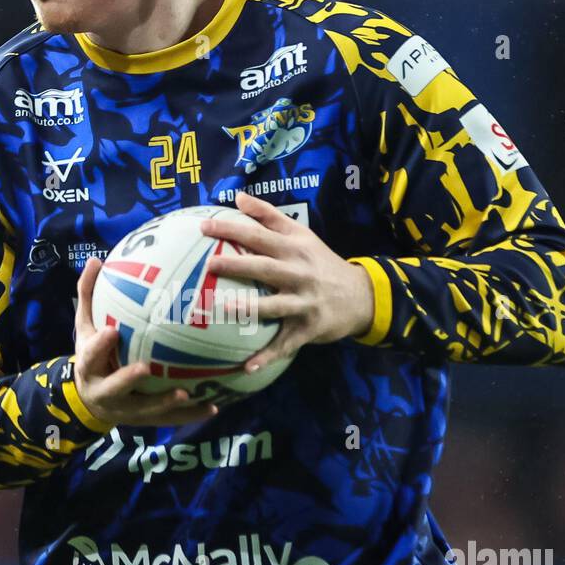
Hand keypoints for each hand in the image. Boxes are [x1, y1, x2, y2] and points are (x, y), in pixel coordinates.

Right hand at [73, 258, 219, 426]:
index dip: (99, 345)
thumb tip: (95, 259)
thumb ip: (88, 295)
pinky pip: (168, 419)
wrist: (89, 400)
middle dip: (128, 379)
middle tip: (146, 367)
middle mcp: (104, 391)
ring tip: (185, 394)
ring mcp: (125, 409)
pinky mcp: (143, 420)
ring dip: (164, 403)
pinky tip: (213, 406)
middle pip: (114, 388)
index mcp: (89, 366)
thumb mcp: (85, 327)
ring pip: (144, 409)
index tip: (111, 330)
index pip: (90, 355)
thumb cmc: (92, 354)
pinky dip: (190, 414)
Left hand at [200, 191, 374, 370]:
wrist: (361, 296)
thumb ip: (270, 216)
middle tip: (209, 265)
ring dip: (251, 309)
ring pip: (275, 306)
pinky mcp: (308, 328)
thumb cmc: (321, 262)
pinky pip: (285, 344)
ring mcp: (304, 302)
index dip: (232, 230)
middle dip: (237, 265)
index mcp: (294, 249)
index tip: (203, 227)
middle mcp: (299, 273)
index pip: (259, 235)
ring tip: (225, 309)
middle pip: (264, 268)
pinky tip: (246, 366)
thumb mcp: (302, 234)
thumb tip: (238, 197)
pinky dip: (268, 356)